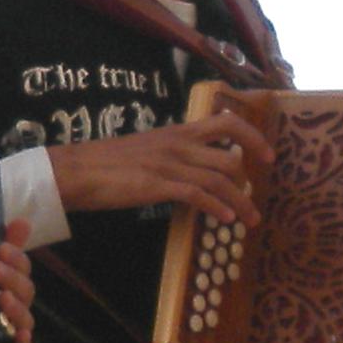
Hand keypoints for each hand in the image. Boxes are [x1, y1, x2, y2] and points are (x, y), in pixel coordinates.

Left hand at [0, 218, 35, 342]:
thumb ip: (5, 244)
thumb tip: (21, 221)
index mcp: (10, 281)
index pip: (21, 267)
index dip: (15, 257)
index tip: (0, 249)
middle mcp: (14, 303)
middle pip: (25, 290)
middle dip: (11, 277)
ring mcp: (11, 326)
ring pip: (24, 317)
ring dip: (16, 306)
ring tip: (2, 297)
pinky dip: (23, 342)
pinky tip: (21, 336)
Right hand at [48, 108, 271, 224]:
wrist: (74, 169)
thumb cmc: (105, 162)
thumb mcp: (146, 149)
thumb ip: (172, 154)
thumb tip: (192, 169)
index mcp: (177, 132)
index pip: (227, 122)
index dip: (253, 136)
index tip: (267, 155)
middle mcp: (179, 144)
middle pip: (230, 157)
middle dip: (250, 182)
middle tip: (256, 200)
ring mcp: (169, 164)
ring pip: (220, 179)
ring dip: (241, 202)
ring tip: (249, 220)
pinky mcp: (157, 184)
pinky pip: (198, 194)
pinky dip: (217, 207)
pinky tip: (225, 218)